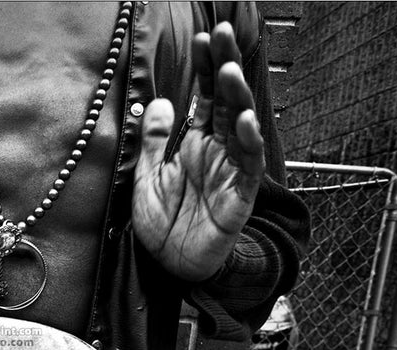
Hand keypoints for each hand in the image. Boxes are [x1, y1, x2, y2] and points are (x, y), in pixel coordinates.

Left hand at [133, 22, 264, 280]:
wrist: (170, 267)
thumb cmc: (162, 223)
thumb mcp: (147, 176)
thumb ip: (154, 140)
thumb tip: (161, 100)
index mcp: (197, 143)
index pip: (205, 97)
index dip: (206, 68)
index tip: (204, 37)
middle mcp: (218, 152)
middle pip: (227, 103)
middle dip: (225, 68)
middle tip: (223, 35)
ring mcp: (231, 172)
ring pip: (242, 128)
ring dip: (237, 99)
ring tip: (229, 71)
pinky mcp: (239, 197)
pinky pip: (248, 166)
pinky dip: (249, 143)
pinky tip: (246, 120)